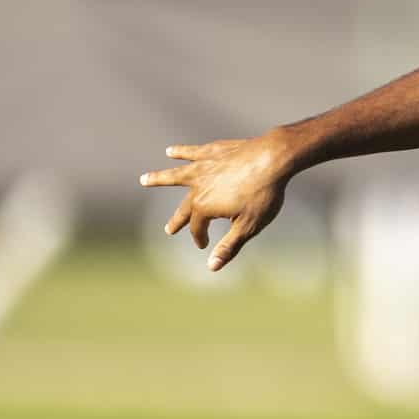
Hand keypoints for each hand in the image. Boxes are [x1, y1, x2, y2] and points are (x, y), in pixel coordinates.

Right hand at [138, 135, 293, 270]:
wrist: (275, 157)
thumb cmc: (264, 193)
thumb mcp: (249, 225)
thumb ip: (229, 246)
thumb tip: (211, 267)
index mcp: (205, 207)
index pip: (197, 228)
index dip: (199, 238)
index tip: (204, 245)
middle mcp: (198, 187)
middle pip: (185, 207)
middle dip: (177, 219)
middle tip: (169, 229)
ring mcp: (204, 167)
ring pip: (177, 175)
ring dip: (160, 178)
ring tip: (144, 179)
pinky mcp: (214, 151)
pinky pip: (193, 152)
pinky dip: (181, 152)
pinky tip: (171, 151)